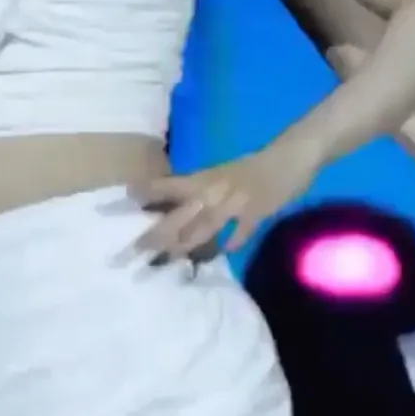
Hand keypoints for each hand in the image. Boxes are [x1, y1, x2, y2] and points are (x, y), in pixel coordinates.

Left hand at [130, 145, 317, 257]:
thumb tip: (175, 206)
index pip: (169, 184)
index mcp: (204, 177)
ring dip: (186, 244)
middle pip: (181, 214)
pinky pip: (239, 233)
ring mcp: (234, 202)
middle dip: (159, 232)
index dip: (148, 191)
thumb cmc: (251, 166)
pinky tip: (222, 255)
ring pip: (205, 226)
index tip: (125, 199)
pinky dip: (230, 244)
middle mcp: (214, 189)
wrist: (288, 156)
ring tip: (168, 259)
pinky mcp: (256, 212)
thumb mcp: (220, 173)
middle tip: (137, 249)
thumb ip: (200, 189)